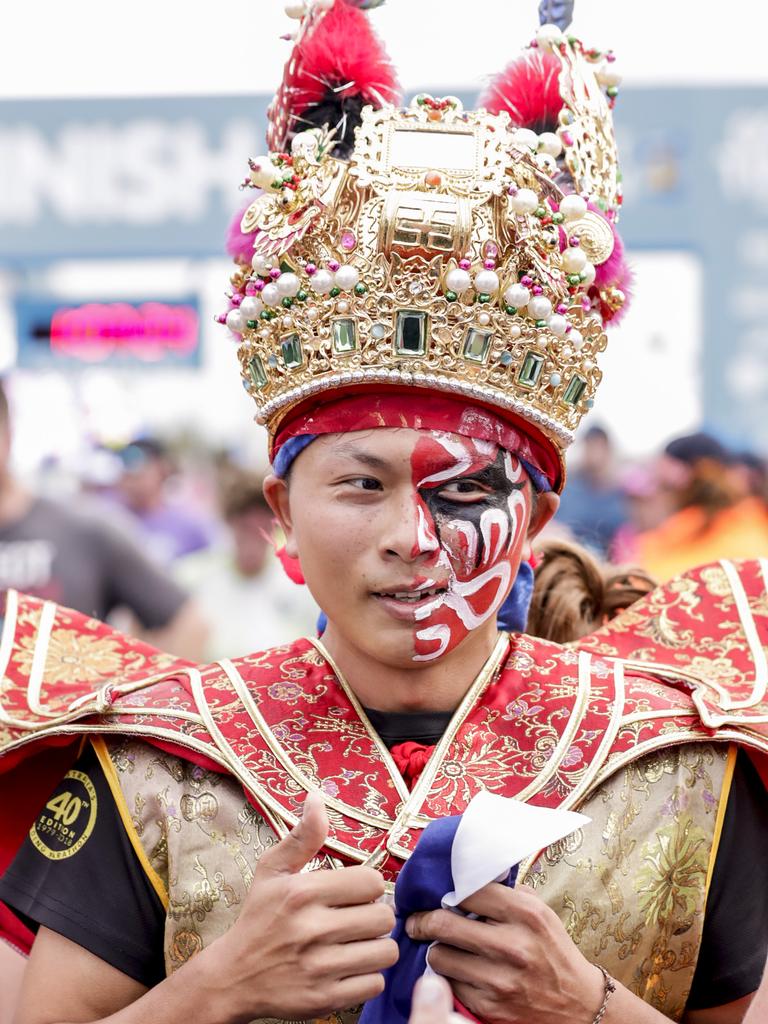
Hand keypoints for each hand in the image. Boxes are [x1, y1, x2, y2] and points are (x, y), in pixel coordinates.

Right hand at [202, 792, 397, 1022]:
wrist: (231, 977)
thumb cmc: (258, 918)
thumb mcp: (272, 871)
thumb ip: (302, 836)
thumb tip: (317, 799)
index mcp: (303, 892)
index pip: (372, 882)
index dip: (368, 887)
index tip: (355, 894)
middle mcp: (313, 929)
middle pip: (383, 917)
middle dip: (374, 916)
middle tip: (358, 919)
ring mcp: (319, 967)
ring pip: (385, 952)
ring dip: (376, 946)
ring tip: (358, 942)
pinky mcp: (324, 999)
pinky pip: (374, 983)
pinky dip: (368, 975)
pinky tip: (351, 966)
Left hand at [406, 883, 603, 1023]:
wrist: (578, 1004)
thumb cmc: (553, 951)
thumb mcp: (539, 912)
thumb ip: (506, 893)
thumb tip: (466, 878)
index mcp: (524, 914)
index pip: (466, 890)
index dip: (445, 891)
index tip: (434, 895)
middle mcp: (512, 945)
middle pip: (443, 924)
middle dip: (423, 921)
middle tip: (417, 921)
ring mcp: (499, 979)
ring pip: (439, 956)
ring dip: (435, 950)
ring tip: (443, 947)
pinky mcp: (490, 1006)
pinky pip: (450, 984)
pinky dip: (449, 976)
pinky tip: (459, 971)